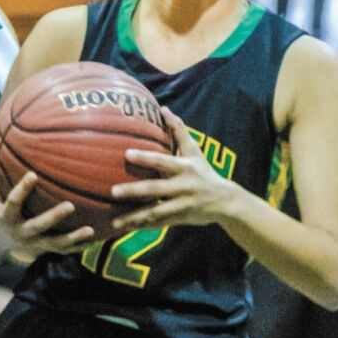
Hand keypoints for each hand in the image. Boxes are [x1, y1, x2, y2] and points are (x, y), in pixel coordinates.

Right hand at [0, 146, 93, 266]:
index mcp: (5, 217)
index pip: (13, 202)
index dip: (22, 190)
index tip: (33, 175)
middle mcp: (19, 232)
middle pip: (38, 226)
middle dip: (54, 217)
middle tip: (71, 205)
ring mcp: (32, 244)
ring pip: (53, 243)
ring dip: (72, 238)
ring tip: (90, 230)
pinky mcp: (41, 250)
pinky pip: (61, 251)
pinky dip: (77, 247)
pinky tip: (95, 240)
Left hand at [110, 111, 238, 231]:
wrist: (225, 201)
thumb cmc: (204, 172)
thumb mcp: (195, 151)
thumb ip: (179, 131)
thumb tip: (163, 109)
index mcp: (184, 168)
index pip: (162, 161)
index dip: (146, 157)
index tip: (127, 154)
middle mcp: (183, 187)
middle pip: (155, 189)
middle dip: (134, 191)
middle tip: (113, 191)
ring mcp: (181, 205)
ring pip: (154, 212)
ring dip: (134, 217)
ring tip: (114, 221)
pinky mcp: (179, 219)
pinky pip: (158, 224)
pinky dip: (142, 227)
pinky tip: (126, 228)